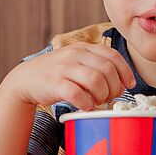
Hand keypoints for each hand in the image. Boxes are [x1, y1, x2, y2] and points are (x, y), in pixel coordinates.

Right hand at [5, 42, 135, 110]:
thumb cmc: (58, 74)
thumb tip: (122, 84)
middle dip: (114, 87)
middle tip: (110, 97)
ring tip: (98, 101)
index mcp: (84, 48)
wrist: (26, 79)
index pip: (113, 56)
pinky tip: (86, 106)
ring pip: (96, 81)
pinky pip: (78, 94)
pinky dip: (87, 104)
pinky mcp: (54, 83)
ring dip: (102, 95)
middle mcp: (75, 54)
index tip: (129, 84)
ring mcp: (64, 68)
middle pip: (107, 70)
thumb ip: (98, 67)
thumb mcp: (78, 62)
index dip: (125, 71)